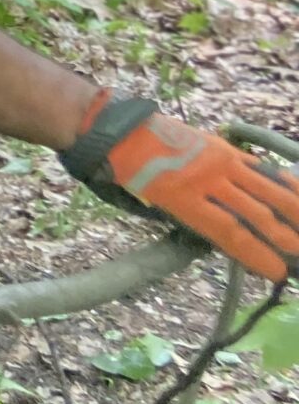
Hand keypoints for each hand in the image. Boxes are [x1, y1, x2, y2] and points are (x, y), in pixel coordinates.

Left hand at [62, 95, 297, 282]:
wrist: (122, 131)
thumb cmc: (131, 175)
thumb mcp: (156, 206)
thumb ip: (194, 222)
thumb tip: (229, 240)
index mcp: (184, 199)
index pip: (231, 233)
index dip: (257, 255)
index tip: (276, 272)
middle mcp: (206, 179)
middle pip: (254, 213)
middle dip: (282, 237)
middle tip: (298, 254)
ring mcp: (218, 160)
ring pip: (264, 188)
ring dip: (292, 210)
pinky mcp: (222, 147)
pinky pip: (257, 166)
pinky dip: (280, 181)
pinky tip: (296, 191)